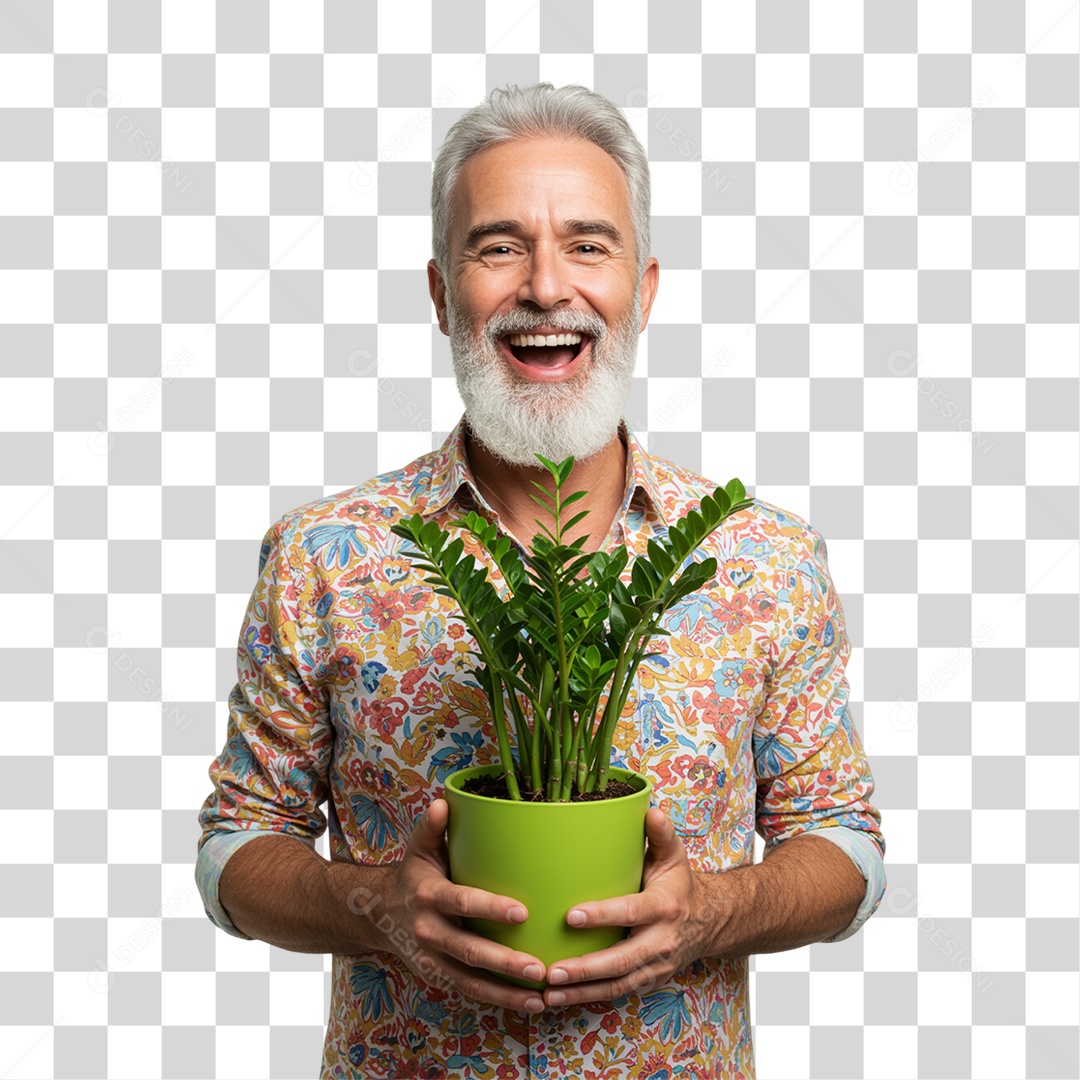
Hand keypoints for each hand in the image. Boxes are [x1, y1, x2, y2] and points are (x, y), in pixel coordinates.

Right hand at [375, 797, 547, 1012]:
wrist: (377, 915)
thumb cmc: (412, 876)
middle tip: (539, 967)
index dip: (491, 909)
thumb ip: (432, 827)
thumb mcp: (418, 850)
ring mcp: (432, 959)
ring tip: (542, 996)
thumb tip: (443, 802)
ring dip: (507, 991)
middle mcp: (428, 931)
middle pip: (470, 951)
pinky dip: (500, 1000)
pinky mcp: (438, 977)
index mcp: (429, 896)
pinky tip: (530, 1003)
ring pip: (472, 981)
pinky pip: (470, 992)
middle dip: (505, 962)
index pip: (462, 903)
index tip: (522, 911)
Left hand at [541, 808, 718, 1006]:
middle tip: (552, 971)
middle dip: (585, 969)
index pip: (630, 912)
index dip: (602, 915)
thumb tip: (652, 811)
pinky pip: (617, 993)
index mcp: (664, 907)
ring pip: (617, 984)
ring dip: (582, 991)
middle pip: (621, 960)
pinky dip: (589, 998)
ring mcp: (656, 966)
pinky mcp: (648, 981)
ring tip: (550, 993)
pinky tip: (562, 998)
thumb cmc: (680, 883)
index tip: (572, 915)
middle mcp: (661, 942)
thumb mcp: (675, 855)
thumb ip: (661, 834)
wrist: (709, 920)